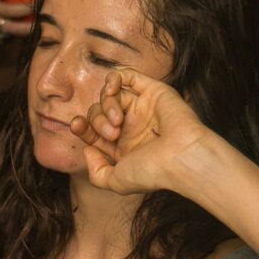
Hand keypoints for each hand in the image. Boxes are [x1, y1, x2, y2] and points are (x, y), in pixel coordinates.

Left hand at [65, 70, 218, 195]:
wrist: (180, 158)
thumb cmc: (152, 172)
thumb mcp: (116, 182)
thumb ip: (96, 171)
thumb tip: (87, 150)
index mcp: (124, 147)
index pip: (94, 131)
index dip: (82, 127)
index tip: (78, 126)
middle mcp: (133, 126)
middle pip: (99, 112)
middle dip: (98, 120)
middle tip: (113, 133)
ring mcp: (142, 108)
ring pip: (111, 95)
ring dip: (107, 105)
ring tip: (118, 121)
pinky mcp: (153, 91)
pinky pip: (128, 76)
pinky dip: (114, 79)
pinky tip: (111, 90)